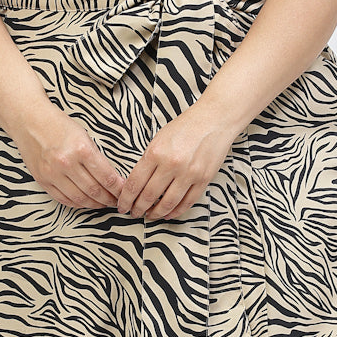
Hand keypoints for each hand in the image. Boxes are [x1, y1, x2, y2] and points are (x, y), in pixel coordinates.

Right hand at [11, 102, 126, 211]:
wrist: (29, 120)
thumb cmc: (58, 124)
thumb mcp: (83, 135)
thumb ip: (96, 157)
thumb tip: (111, 178)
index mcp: (81, 149)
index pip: (106, 177)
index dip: (119, 189)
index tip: (125, 193)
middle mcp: (66, 163)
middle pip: (94, 191)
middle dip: (109, 199)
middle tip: (116, 202)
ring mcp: (52, 173)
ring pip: (80, 198)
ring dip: (95, 204)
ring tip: (103, 204)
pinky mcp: (42, 180)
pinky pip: (63, 199)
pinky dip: (77, 204)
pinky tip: (85, 203)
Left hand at [117, 102, 237, 220]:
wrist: (214, 120)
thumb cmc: (185, 127)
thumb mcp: (159, 138)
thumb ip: (148, 160)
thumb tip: (137, 183)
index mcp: (156, 153)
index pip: (135, 183)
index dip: (126, 198)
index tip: (122, 206)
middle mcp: (171, 165)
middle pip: (149, 196)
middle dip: (138, 208)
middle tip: (134, 214)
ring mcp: (189, 173)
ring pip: (168, 203)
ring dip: (156, 213)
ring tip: (150, 216)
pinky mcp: (204, 179)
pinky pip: (188, 202)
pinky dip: (176, 211)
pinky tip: (169, 214)